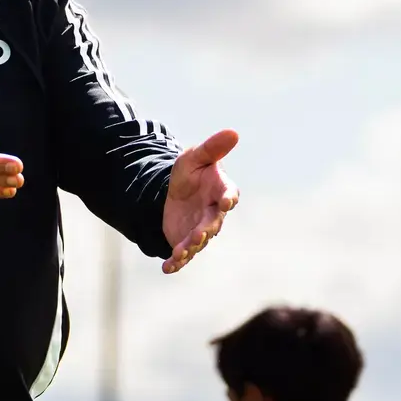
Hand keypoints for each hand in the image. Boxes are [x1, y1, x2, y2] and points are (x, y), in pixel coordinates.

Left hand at [161, 129, 239, 274]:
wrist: (174, 190)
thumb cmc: (191, 172)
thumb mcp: (195, 157)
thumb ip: (212, 148)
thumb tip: (233, 132)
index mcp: (221, 191)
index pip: (228, 195)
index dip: (228, 199)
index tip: (226, 202)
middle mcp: (214, 214)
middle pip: (212, 223)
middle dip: (205, 230)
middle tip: (199, 233)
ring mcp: (200, 230)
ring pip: (198, 241)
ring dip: (190, 248)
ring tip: (180, 252)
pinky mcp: (185, 241)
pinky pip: (183, 254)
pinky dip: (176, 262)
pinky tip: (167, 268)